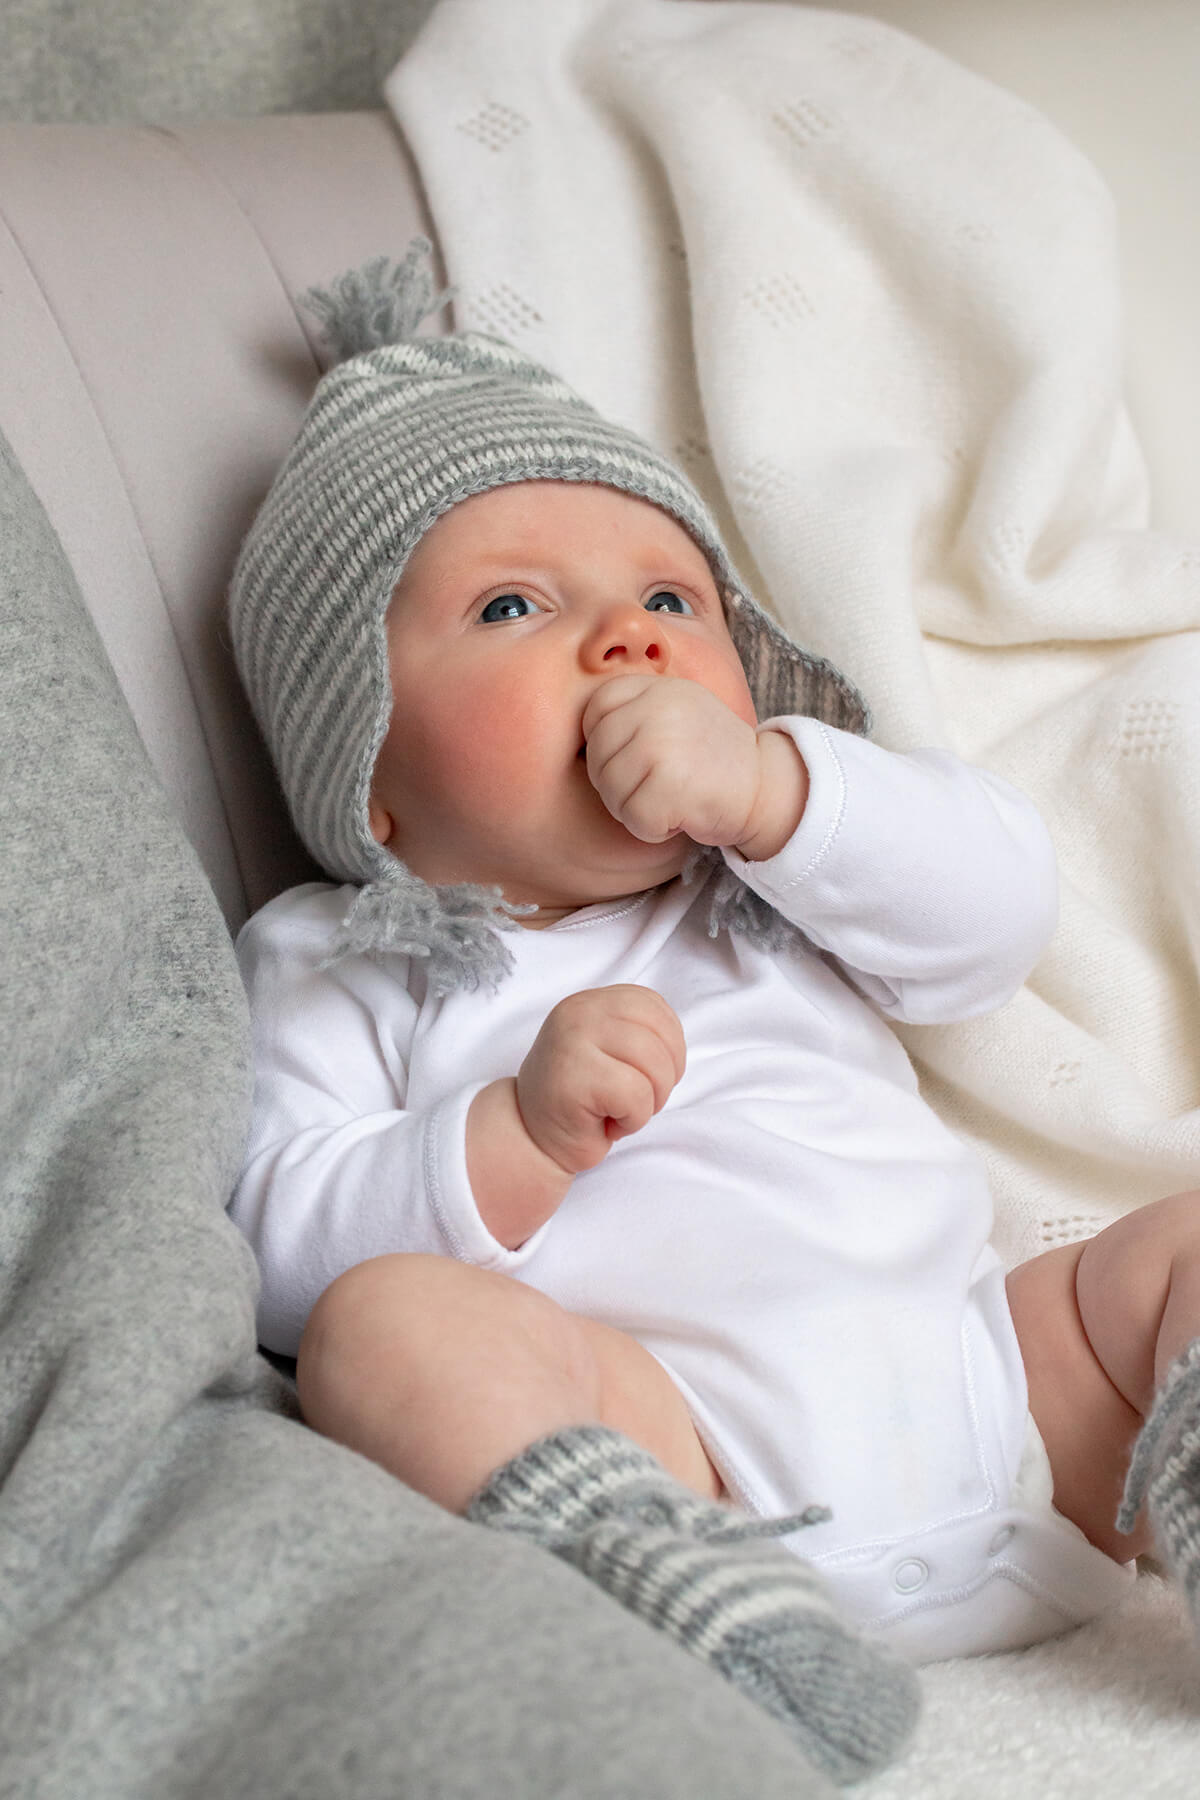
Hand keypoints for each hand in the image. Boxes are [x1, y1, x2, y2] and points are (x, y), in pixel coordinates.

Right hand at [517, 985, 685, 1175]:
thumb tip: (674, 1043)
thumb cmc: (580, 1101)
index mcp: (590, 1002)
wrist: (531, 1140)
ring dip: (651, 1101)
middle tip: (637, 1101)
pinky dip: (634, 1120)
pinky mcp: (573, 1078)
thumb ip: (636, 1033)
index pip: (652, 1005)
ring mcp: (572, 1041)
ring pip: (653, 1064)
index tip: (651, 1073)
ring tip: (621, 1111)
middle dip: (666, 1078)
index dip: (670, 1043)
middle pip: (659, 1036)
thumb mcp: (608, 1052)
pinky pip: (636, 1095)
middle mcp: (578, 1013)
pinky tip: (610, 1125)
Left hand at [582, 675, 807, 858]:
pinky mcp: (671, 786)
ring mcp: (663, 745)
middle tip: (654, 787)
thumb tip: (580, 734)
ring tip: (668, 799)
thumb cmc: (711, 756)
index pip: (594, 710)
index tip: (634, 757)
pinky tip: (679, 816)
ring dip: (633, 809)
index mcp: (655, 688)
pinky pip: (634, 819)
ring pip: (610, 790)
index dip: (603, 742)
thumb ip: (635, 708)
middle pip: (597, 755)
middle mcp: (657, 709)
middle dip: (616, 783)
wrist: (764, 786)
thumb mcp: (677, 709)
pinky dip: (652, 829)